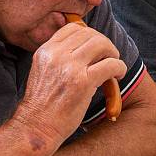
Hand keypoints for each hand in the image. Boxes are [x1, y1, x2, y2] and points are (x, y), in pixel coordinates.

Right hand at [17, 22, 126, 142]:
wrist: (36, 127)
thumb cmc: (41, 105)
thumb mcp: (41, 71)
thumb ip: (56, 57)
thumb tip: (81, 49)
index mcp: (45, 51)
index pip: (72, 28)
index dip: (88, 34)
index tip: (95, 46)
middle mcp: (56, 55)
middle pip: (89, 34)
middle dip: (104, 43)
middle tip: (109, 55)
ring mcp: (70, 67)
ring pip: (102, 45)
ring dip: (113, 53)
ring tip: (114, 64)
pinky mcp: (83, 82)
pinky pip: (111, 65)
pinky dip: (119, 68)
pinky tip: (117, 76)